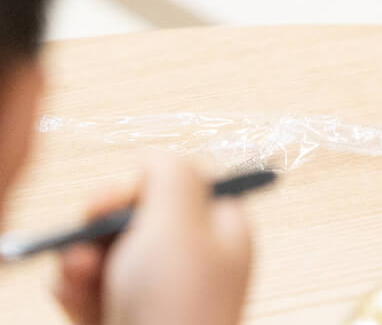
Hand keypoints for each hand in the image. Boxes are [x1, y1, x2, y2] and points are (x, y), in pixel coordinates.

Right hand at [53, 153, 252, 324]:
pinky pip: (90, 291)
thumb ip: (169, 174)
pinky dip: (76, 293)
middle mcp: (193, 256)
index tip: (112, 201)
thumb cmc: (173, 304)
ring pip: (104, 254)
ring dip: (80, 262)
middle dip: (97, 229)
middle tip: (87, 247)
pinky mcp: (125, 319)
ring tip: (81, 281)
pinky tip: (75, 301)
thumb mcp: (179, 220)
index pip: (176, 184)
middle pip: (133, 218)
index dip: (136, 188)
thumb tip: (156, 158)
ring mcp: (158, 292)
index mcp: (220, 226)